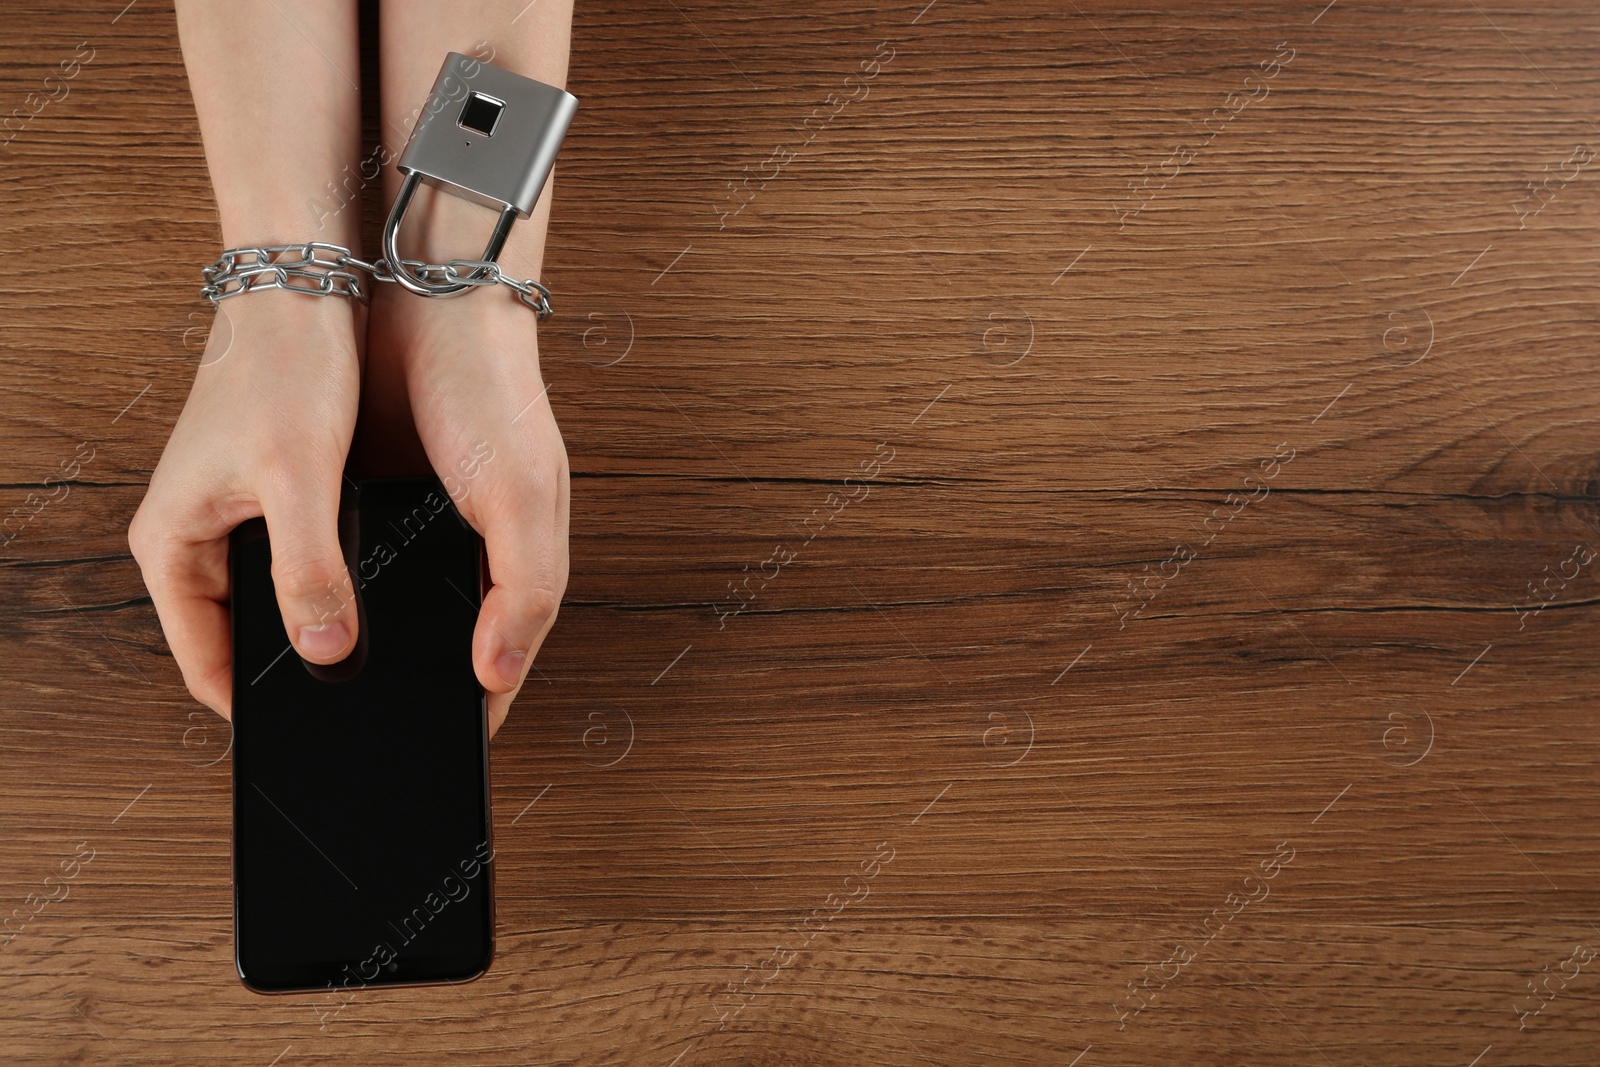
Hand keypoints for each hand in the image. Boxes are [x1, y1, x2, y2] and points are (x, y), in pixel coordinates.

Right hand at [130, 293, 363, 715]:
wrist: (302, 292)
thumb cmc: (283, 369)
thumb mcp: (299, 479)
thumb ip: (311, 569)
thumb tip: (327, 650)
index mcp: (172, 546)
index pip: (208, 665)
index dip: (258, 706)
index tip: (314, 736)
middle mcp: (196, 540)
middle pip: (245, 637)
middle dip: (297, 668)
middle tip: (361, 699)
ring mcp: (235, 520)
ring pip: (281, 603)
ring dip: (321, 623)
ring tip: (378, 652)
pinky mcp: (276, 500)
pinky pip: (305, 566)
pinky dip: (339, 583)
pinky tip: (384, 595)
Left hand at [356, 280, 569, 737]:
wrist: (427, 306)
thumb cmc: (497, 395)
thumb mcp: (524, 500)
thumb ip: (523, 592)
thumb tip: (496, 677)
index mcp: (518, 568)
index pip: (498, 663)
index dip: (472, 711)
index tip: (439, 757)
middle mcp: (467, 558)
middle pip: (439, 649)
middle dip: (408, 688)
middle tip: (366, 730)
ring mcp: (412, 535)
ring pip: (383, 620)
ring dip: (360, 647)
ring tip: (328, 688)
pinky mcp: (363, 507)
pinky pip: (339, 574)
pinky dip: (323, 600)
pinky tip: (302, 617)